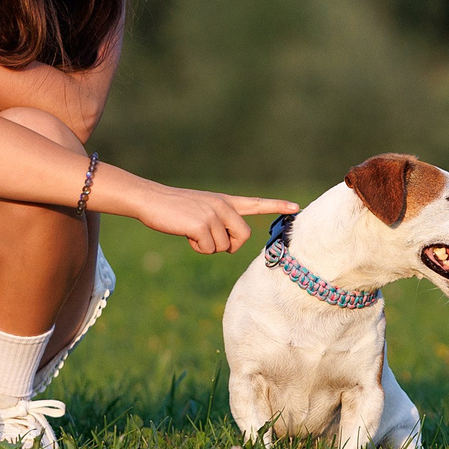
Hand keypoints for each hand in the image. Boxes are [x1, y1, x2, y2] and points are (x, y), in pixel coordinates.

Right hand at [137, 186, 298, 254]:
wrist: (151, 199)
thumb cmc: (175, 209)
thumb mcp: (202, 210)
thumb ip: (221, 222)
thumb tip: (230, 245)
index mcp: (226, 201)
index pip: (256, 204)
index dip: (277, 206)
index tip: (297, 208)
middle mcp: (223, 205)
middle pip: (243, 237)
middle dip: (229, 245)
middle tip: (209, 239)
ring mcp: (213, 214)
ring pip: (222, 246)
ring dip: (206, 246)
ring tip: (191, 230)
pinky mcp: (201, 224)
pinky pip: (208, 248)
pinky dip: (196, 247)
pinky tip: (185, 233)